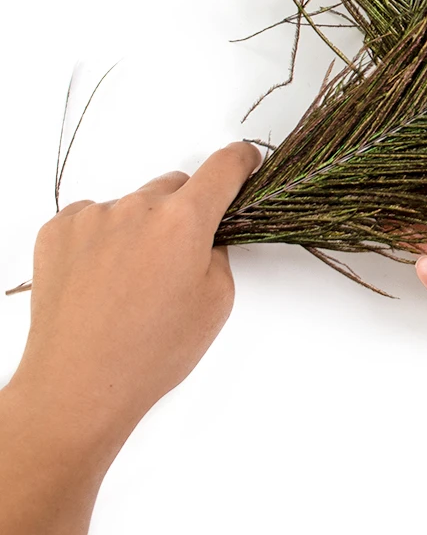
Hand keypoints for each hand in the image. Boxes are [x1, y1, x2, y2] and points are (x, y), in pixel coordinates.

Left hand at [0, 141, 259, 534]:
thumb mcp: (217, 302)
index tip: (244, 162)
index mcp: (185, 221)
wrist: (77, 389)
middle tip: (177, 260)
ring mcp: (93, 216)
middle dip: (184, 212)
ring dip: (141, 227)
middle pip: (176, 185)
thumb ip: (218, 251)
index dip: (241, 160)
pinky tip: (102, 279)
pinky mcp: (58, 231)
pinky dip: (103, 238)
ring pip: (133, 204)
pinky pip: (94, 217)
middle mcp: (137, 207)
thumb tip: (204, 235)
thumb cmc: (151, 353)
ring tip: (130, 281)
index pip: (223, 166)